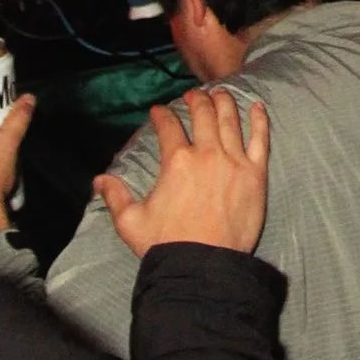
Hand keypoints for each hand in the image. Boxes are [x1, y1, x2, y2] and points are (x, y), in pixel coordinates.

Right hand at [98, 82, 269, 258]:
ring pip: (230, 121)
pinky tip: (258, 106)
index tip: (159, 111)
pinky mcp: (256, 174)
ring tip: (220, 92)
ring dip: (224, 102)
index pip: (169, 127)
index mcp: (177, 161)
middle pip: (203, 115)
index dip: (162, 115)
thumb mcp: (131, 222)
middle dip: (196, 100)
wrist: (203, 266)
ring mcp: (234, 161)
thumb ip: (115, 197)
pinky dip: (259, 120)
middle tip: (193, 95)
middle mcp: (206, 153)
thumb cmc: (166, 244)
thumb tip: (99, 180)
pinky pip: (260, 140)